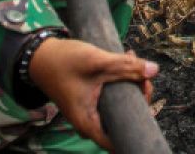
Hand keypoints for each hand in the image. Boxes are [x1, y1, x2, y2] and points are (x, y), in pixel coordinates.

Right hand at [29, 37, 158, 150]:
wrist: (39, 55)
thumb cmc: (63, 62)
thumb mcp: (97, 62)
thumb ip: (126, 67)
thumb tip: (155, 70)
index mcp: (88, 123)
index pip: (120, 139)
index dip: (138, 119)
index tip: (144, 94)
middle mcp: (88, 122)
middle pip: (124, 118)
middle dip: (138, 94)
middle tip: (141, 72)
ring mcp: (90, 111)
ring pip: (120, 104)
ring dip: (130, 83)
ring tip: (131, 59)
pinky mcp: (91, 99)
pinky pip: (113, 95)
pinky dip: (120, 79)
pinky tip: (125, 60)